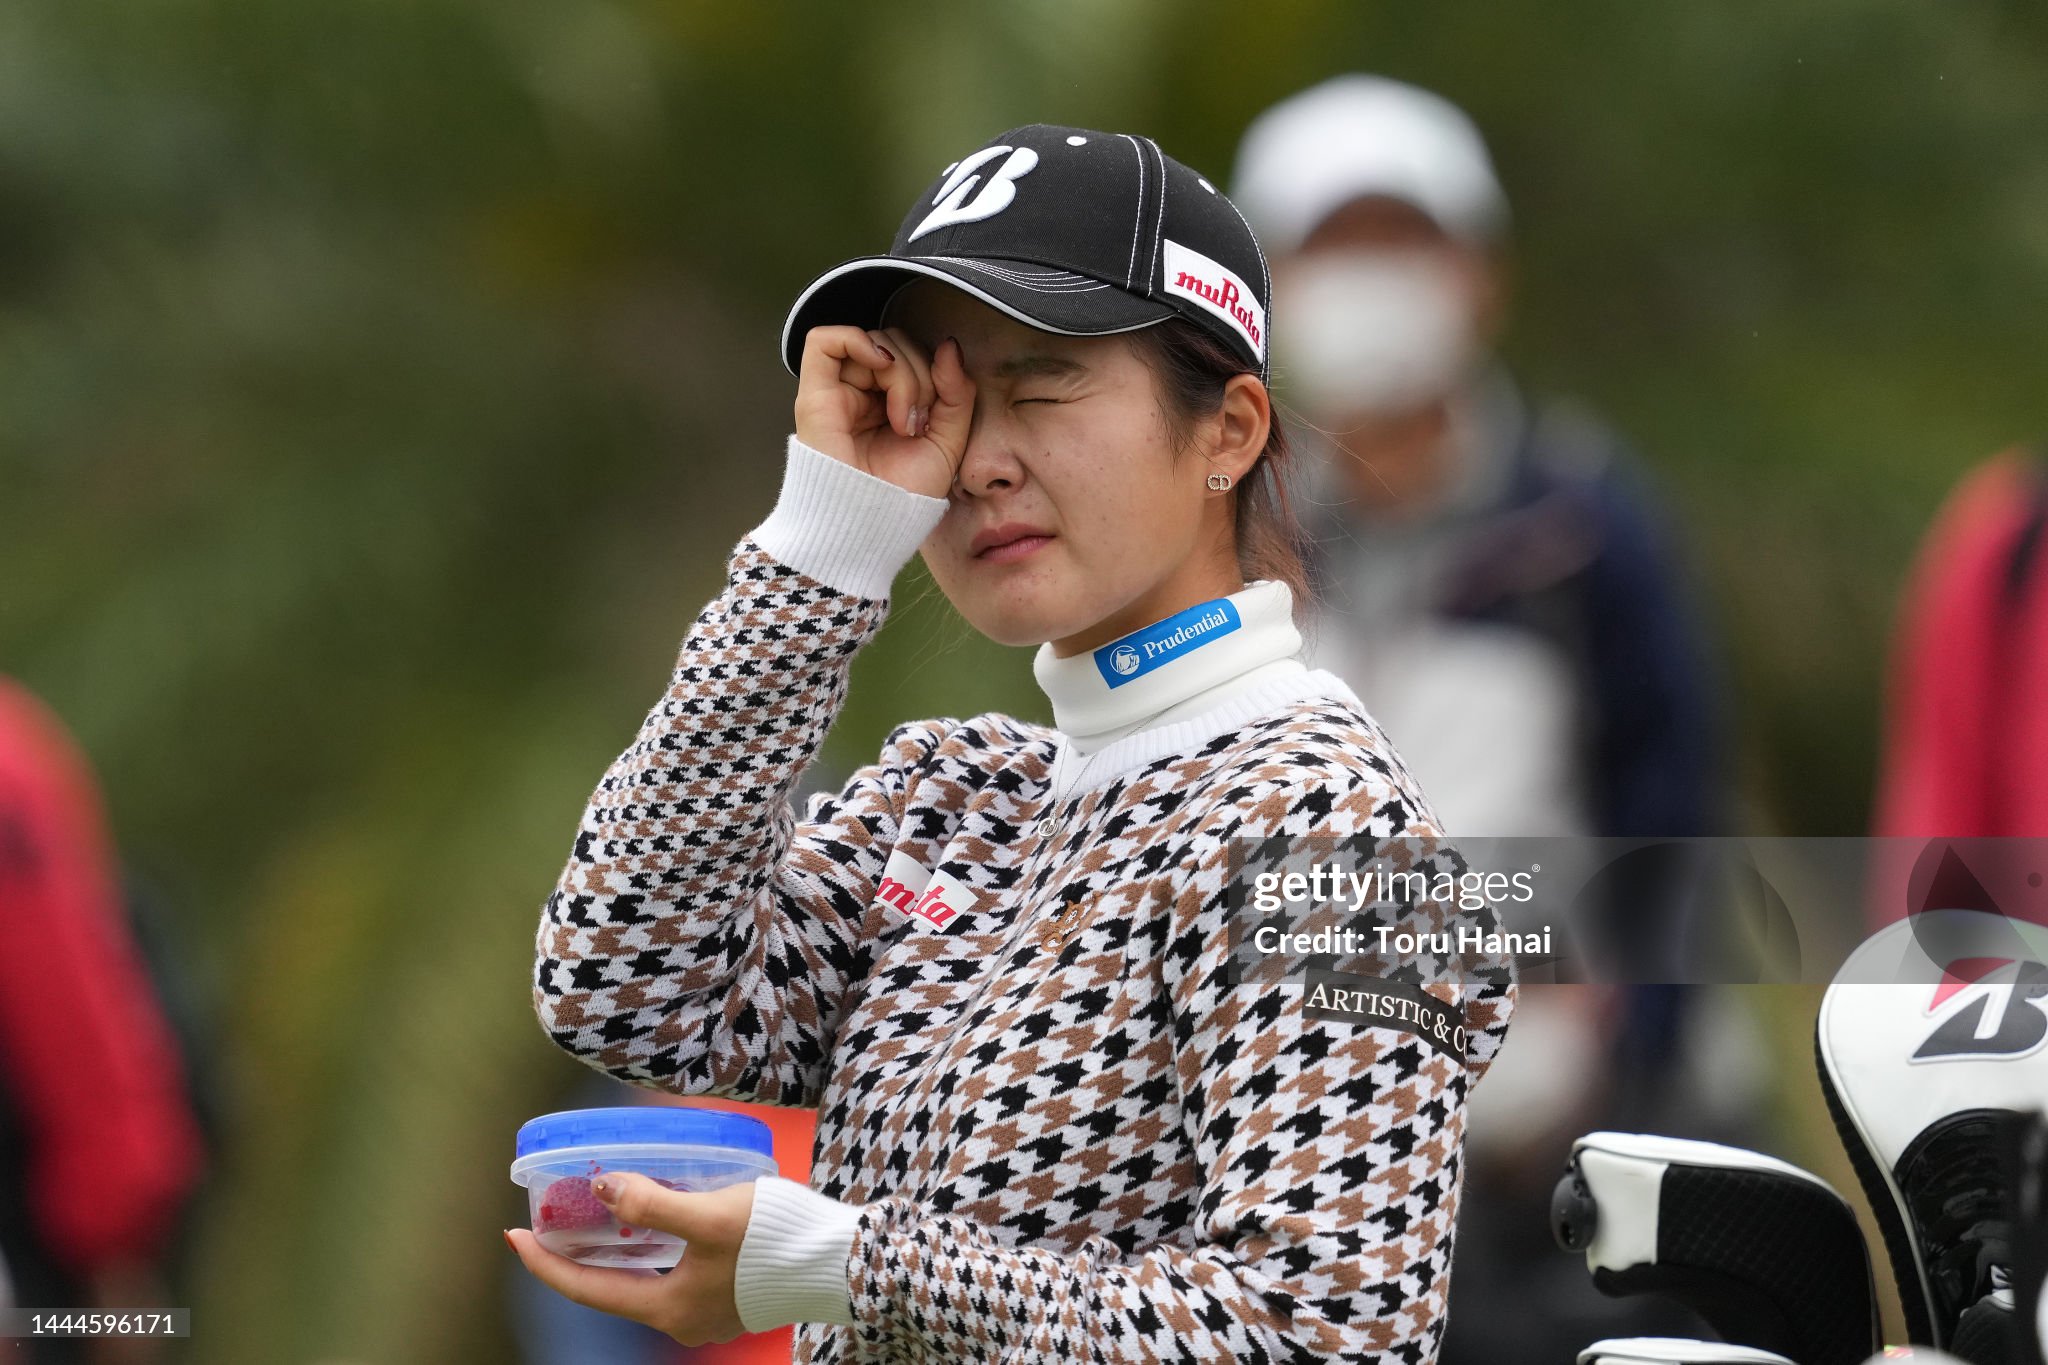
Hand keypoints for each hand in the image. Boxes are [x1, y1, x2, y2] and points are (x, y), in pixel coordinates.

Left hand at [505, 1172, 757, 1347]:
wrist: (844, 1260)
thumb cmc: (777, 1240)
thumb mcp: (709, 1216)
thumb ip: (652, 1205)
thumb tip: (601, 1189)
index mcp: (668, 1309)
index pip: (585, 1290)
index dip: (544, 1262)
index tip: (512, 1233)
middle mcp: (684, 1320)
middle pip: (612, 1289)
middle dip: (578, 1253)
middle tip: (553, 1217)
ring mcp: (710, 1311)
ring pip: (645, 1280)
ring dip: (618, 1249)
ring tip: (600, 1212)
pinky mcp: (734, 1296)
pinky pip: (676, 1273)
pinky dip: (654, 1248)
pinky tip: (659, 1220)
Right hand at [794, 324, 973, 498]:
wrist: (874, 524)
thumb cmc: (905, 493)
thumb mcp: (949, 439)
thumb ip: (957, 392)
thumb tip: (950, 346)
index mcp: (891, 403)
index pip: (914, 355)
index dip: (935, 372)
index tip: (936, 418)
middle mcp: (863, 394)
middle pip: (895, 344)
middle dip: (920, 375)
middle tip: (918, 423)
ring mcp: (838, 392)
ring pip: (873, 342)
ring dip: (901, 374)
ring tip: (902, 420)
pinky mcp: (815, 395)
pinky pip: (825, 340)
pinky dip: (859, 342)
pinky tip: (880, 370)